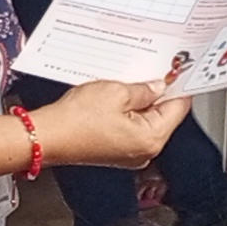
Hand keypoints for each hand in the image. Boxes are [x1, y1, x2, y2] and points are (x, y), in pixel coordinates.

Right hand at [33, 81, 183, 171]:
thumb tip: (157, 86)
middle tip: (148, 72)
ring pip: (146, 121)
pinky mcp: (115, 152)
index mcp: (151, 138)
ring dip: (139, 102)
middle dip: (157, 93)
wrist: (48, 137)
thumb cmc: (76, 120)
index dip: (178, 86)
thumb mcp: (117, 92)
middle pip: (163, 116)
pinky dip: (126, 112)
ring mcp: (130, 154)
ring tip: (125, 85)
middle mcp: (144, 151)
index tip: (176, 71)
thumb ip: (144, 89)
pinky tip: (115, 98)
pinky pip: (130, 128)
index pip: (178, 108)